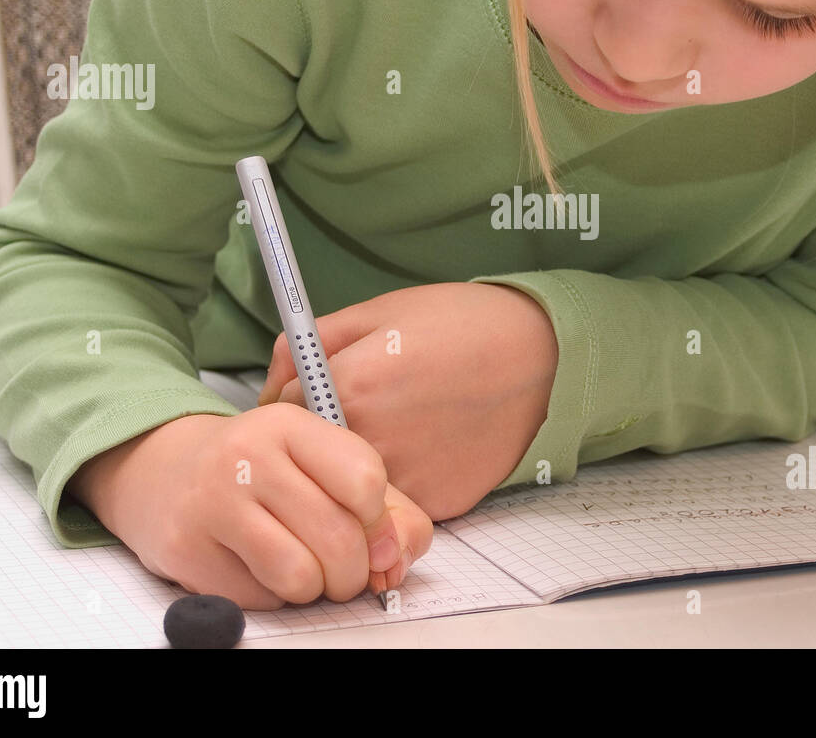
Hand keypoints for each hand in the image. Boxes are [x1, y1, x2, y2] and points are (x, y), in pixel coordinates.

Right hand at [68, 404, 433, 609]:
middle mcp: (247, 456)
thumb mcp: (319, 463)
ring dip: (314, 588)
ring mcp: (212, 502)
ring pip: (300, 576)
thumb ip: (381, 505)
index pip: (364, 479)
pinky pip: (260, 598)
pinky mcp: (186, 549)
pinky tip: (260, 567)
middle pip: (338, 537)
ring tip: (304, 569)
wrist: (165, 473)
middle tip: (344, 568)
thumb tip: (395, 558)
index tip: (369, 528)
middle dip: (354, 570)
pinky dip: (273, 595)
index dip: (379, 520)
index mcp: (289, 424)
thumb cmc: (260, 471)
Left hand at [258, 283, 558, 520]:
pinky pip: (398, 501)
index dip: (295, 402)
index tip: (315, 393)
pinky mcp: (438, 503)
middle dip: (323, 439)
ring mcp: (406, 480)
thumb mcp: (377, 311)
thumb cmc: (463, 324)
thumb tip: (271, 388)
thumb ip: (307, 344)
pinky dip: (403, 480)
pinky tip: (431, 443)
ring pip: (352, 489)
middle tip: (366, 407)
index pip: (281, 416)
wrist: (545, 356)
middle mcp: (371, 442)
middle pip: (313, 459)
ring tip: (402, 423)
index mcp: (349, 386)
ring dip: (358, 467)